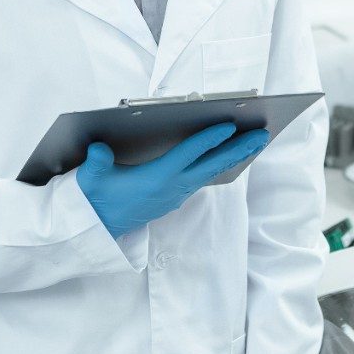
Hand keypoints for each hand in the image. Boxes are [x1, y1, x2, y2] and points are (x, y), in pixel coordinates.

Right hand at [75, 123, 268, 239]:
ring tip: (255, 141)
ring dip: (235, 156)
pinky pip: (204, 177)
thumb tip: (99, 149)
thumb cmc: (95, 198)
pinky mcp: (175, 197)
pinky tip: (230, 156)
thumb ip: (95, 163)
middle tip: (263, 135)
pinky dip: (220, 164)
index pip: (188, 155)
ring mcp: (176, 193)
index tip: (229, 126)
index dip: (208, 139)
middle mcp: (172, 187)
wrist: (96, 227)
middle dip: (239, 149)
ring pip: (212, 172)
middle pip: (212, 164)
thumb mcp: (90, 179)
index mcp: (156, 179)